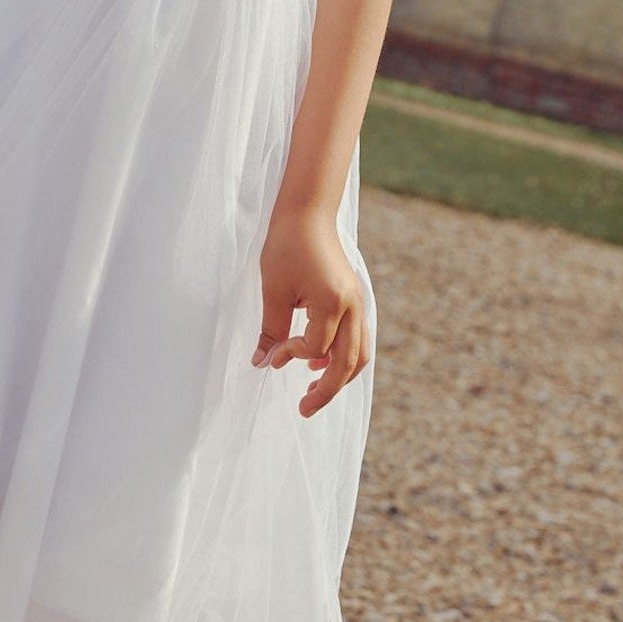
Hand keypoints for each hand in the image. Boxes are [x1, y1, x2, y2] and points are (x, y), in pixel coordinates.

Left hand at [251, 206, 369, 418]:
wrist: (308, 211)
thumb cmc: (287, 245)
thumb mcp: (274, 289)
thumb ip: (271, 331)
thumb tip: (262, 364)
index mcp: (333, 303)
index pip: (315, 348)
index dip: (291, 355)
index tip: (272, 354)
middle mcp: (353, 306)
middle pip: (348, 363)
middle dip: (326, 391)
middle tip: (304, 409)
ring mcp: (359, 302)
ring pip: (360, 354)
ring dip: (340, 377)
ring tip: (314, 391)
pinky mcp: (356, 298)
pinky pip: (358, 338)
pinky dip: (344, 356)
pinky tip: (318, 362)